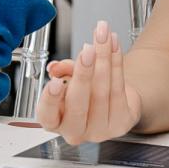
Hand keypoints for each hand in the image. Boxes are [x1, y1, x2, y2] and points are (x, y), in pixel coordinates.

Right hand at [36, 21, 142, 144]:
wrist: (111, 100)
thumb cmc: (84, 91)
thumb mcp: (67, 78)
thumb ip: (62, 72)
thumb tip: (55, 67)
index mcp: (55, 122)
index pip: (47, 115)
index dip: (51, 99)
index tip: (55, 81)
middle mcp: (75, 131)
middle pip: (78, 104)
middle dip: (83, 73)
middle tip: (87, 50)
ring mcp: (99, 131)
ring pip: (101, 92)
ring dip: (104, 58)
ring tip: (103, 36)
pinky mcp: (121, 123)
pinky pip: (119, 89)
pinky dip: (117, 62)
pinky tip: (114, 45)